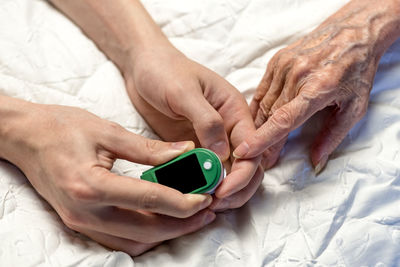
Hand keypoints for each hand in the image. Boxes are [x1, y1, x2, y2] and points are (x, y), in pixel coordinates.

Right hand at [0, 99, 215, 255]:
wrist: (24, 137)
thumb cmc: (61, 128)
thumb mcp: (107, 131)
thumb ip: (148, 148)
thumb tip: (185, 152)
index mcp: (91, 185)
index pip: (148, 200)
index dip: (182, 202)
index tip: (206, 198)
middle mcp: (85, 212)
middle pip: (144, 231)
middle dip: (180, 224)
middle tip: (206, 212)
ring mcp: (80, 222)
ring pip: (133, 242)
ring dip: (165, 232)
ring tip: (190, 217)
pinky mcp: (80, 222)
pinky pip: (118, 240)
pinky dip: (145, 234)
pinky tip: (162, 219)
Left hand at [49, 0, 262, 210]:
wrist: (143, 67)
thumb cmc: (164, 71)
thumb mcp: (184, 92)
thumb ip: (206, 121)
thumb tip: (222, 156)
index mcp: (235, 111)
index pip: (252, 148)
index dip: (242, 174)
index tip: (222, 190)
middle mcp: (229, 128)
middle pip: (247, 166)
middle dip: (237, 188)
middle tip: (215, 204)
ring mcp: (212, 139)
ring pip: (229, 173)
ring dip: (222, 191)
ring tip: (204, 203)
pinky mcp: (195, 147)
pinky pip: (205, 172)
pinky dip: (203, 185)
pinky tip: (191, 194)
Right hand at [234, 0, 399, 171]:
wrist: (353, 32)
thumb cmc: (356, 70)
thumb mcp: (355, 107)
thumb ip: (333, 136)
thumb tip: (316, 161)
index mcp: (318, 88)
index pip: (283, 119)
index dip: (263, 139)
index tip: (245, 152)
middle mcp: (297, 75)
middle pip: (270, 115)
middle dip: (262, 140)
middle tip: (260, 159)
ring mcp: (284, 65)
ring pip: (263, 104)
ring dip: (257, 125)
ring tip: (255, 142)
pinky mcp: (277, 60)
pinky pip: (261, 89)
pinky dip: (257, 107)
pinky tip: (256, 120)